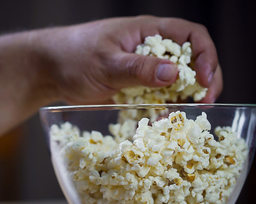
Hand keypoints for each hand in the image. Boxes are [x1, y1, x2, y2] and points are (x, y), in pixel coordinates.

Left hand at [38, 15, 221, 103]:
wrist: (49, 71)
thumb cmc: (73, 56)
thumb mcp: (106, 63)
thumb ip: (139, 68)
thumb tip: (175, 73)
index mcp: (147, 32)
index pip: (191, 35)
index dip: (206, 55)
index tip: (205, 80)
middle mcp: (150, 49)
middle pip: (192, 59)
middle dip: (204, 80)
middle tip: (205, 103)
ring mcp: (143, 69)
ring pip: (177, 81)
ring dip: (186, 98)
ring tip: (185, 116)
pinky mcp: (135, 87)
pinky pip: (159, 97)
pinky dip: (165, 108)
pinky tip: (163, 120)